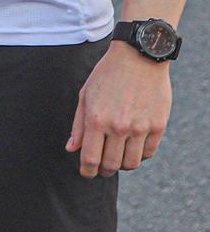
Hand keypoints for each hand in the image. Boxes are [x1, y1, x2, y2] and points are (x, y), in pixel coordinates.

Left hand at [66, 41, 170, 176]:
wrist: (138, 58)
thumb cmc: (107, 76)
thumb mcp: (85, 96)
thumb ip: (78, 125)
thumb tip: (72, 149)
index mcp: (97, 120)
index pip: (90, 159)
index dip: (87, 171)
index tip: (86, 173)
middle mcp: (119, 127)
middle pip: (111, 165)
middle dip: (104, 170)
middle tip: (102, 168)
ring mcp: (140, 127)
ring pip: (132, 163)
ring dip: (122, 165)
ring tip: (117, 158)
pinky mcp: (158, 126)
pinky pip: (148, 153)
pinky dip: (140, 155)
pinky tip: (133, 148)